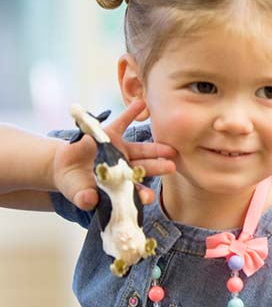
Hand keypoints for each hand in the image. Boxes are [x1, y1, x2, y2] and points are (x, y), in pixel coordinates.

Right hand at [52, 101, 176, 209]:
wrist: (64, 166)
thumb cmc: (75, 184)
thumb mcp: (77, 192)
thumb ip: (84, 198)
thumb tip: (88, 201)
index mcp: (119, 183)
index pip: (133, 190)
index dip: (141, 193)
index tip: (150, 197)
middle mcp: (125, 166)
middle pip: (144, 167)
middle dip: (158, 167)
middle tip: (171, 167)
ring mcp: (120, 150)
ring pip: (141, 148)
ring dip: (155, 147)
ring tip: (169, 146)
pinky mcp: (110, 135)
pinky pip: (122, 122)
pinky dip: (131, 113)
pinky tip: (141, 104)